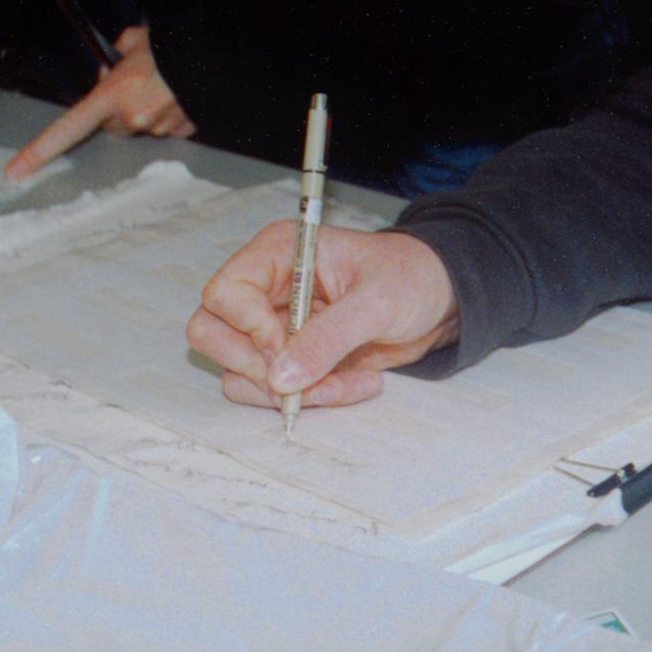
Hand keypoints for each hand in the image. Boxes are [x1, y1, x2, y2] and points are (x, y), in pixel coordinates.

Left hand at [3, 25, 193, 180]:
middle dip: (117, 109)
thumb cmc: (175, 45)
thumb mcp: (138, 38)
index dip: (39, 151)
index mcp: (113, 95)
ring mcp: (158, 128)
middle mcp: (132, 117)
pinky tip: (181, 94)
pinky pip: (168, 128)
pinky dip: (171, 113)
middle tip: (135, 84)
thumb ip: (122, 49)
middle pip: (111, 125)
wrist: (216, 55)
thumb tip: (118, 54)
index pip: (67, 127)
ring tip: (165, 84)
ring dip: (147, 109)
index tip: (15, 172)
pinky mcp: (182, 132)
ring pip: (141, 126)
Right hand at [187, 225, 460, 408]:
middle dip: (254, 367)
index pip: (224, 293)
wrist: (440, 300)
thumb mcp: (376, 302)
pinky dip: (311, 398)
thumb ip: (328, 337)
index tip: (285, 349)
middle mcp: (266, 289)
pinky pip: (274, 391)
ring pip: (239, 372)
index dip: (247, 328)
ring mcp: (274, 326)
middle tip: (301, 378)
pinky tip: (356, 383)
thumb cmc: (410, 277)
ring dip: (292, 391)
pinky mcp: (291, 359)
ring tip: (348, 382)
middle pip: (211, 333)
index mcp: (279, 253)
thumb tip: (280, 378)